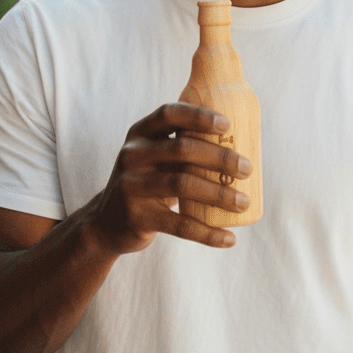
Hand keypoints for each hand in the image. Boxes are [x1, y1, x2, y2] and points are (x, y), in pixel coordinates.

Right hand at [91, 103, 251, 255]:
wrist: (105, 223)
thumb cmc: (147, 182)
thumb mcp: (152, 157)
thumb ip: (181, 145)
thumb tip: (239, 138)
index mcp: (139, 134)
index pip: (169, 114)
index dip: (198, 116)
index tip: (228, 124)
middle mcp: (132, 155)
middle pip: (182, 149)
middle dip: (219, 157)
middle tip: (247, 168)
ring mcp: (132, 186)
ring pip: (183, 184)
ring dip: (219, 194)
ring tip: (244, 202)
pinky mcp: (137, 217)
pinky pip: (179, 225)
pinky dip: (208, 233)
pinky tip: (229, 238)